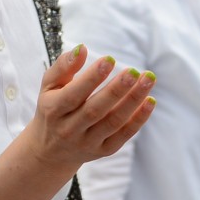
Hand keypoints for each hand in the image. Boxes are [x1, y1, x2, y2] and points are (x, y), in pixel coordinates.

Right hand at [25, 45, 156, 172]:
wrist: (52, 150)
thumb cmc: (53, 107)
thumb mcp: (49, 86)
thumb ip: (63, 66)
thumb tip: (82, 48)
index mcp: (54, 110)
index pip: (73, 94)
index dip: (92, 78)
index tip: (110, 59)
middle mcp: (69, 129)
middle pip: (95, 110)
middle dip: (116, 90)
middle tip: (134, 71)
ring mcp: (87, 142)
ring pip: (113, 122)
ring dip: (133, 101)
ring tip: (148, 80)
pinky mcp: (104, 150)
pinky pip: (124, 135)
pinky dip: (138, 119)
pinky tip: (150, 101)